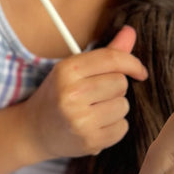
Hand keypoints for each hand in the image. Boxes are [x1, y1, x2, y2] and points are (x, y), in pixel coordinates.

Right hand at [22, 26, 147, 159]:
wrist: (34, 131)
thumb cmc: (59, 94)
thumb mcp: (75, 69)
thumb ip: (106, 52)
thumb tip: (130, 31)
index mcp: (67, 70)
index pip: (111, 59)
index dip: (132, 63)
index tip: (140, 71)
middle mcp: (71, 94)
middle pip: (120, 83)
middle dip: (116, 88)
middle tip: (98, 94)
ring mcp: (79, 120)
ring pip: (123, 105)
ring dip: (115, 107)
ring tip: (96, 111)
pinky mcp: (88, 141)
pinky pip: (122, 128)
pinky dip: (114, 127)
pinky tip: (96, 126)